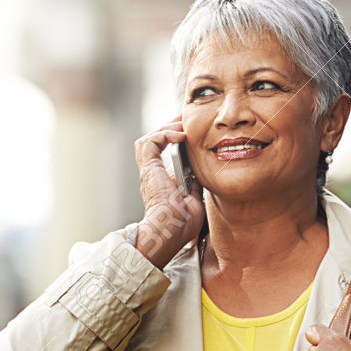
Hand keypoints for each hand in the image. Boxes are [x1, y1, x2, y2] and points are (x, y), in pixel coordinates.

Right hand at [134, 115, 205, 267]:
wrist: (170, 230)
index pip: (165, 152)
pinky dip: (164, 134)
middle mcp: (153, 174)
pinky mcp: (148, 169)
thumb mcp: (194, 199)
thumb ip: (195, 185)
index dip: (176, 139)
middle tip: (188, 120)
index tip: (193, 133)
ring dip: (167, 128)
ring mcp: (149, 171)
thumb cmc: (181, 224)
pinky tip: (180, 136)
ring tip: (184, 124)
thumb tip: (202, 175)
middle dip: (172, 127)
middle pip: (157, 141)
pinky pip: (150, 142)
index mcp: (162, 180)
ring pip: (150, 138)